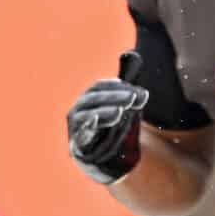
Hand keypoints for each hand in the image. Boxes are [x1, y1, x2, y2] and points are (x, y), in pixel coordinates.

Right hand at [67, 53, 148, 183]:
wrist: (108, 160)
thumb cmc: (113, 127)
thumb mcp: (124, 105)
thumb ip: (128, 83)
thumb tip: (133, 55)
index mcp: (89, 99)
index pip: (99, 88)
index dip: (118, 87)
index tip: (138, 91)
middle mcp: (79, 111)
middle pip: (94, 99)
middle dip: (115, 97)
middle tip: (136, 98)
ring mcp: (76, 128)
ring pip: (85, 116)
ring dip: (103, 112)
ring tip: (121, 111)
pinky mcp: (78, 146)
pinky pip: (79, 136)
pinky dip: (86, 128)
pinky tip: (96, 120)